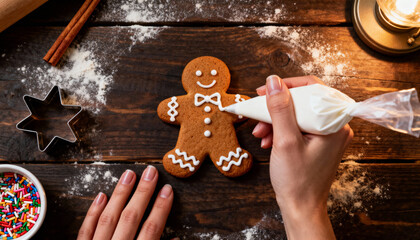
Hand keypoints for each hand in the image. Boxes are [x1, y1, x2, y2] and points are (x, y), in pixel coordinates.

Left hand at [77, 166, 172, 239]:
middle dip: (142, 193)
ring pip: (108, 218)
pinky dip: (93, 212)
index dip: (161, 208)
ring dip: (120, 195)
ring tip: (128, 175)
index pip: (152, 228)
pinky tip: (101, 196)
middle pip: (131, 217)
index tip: (167, 190)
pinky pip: (85, 230)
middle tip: (150, 172)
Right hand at [252, 75, 352, 239]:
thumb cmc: (298, 181)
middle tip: (258, 113)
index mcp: (335, 123)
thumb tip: (273, 81)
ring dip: (275, 120)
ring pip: (297, 114)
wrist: (301, 208)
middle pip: (303, 102)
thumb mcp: (285, 141)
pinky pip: (298, 126)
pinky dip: (281, 130)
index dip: (286, 86)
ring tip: (260, 133)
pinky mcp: (318, 142)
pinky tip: (268, 140)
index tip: (264, 90)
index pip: (313, 89)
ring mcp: (327, 135)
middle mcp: (335, 126)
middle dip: (276, 108)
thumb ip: (280, 109)